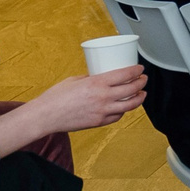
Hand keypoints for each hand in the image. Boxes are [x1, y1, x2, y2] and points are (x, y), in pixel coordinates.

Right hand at [0, 66, 146, 150]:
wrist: (46, 116)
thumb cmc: (56, 97)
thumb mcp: (75, 80)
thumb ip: (91, 78)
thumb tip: (102, 76)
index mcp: (97, 83)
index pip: (125, 75)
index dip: (137, 71)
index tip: (140, 68)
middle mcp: (103, 97)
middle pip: (132, 89)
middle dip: (141, 83)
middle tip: (143, 79)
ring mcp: (102, 111)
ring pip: (130, 105)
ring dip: (139, 98)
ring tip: (141, 94)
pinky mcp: (99, 122)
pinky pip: (118, 116)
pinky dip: (124, 111)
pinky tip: (125, 106)